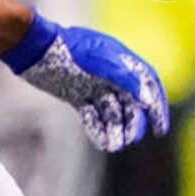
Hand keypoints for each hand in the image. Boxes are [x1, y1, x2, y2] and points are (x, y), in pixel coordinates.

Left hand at [5, 13, 168, 151]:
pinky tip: (101, 140)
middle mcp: (110, 74)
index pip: (147, 84)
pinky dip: (98, 127)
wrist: (34, 49)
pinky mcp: (77, 94)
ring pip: (111, 111)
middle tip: (129, 140)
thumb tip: (146, 99)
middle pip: (130, 103)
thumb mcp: (100, 62)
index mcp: (121, 61)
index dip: (157, 106)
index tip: (160, 129)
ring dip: (115, 128)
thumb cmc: (68, 50)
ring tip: (113, 145)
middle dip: (132, 123)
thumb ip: (125, 78)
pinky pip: (93, 114)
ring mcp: (93, 84)